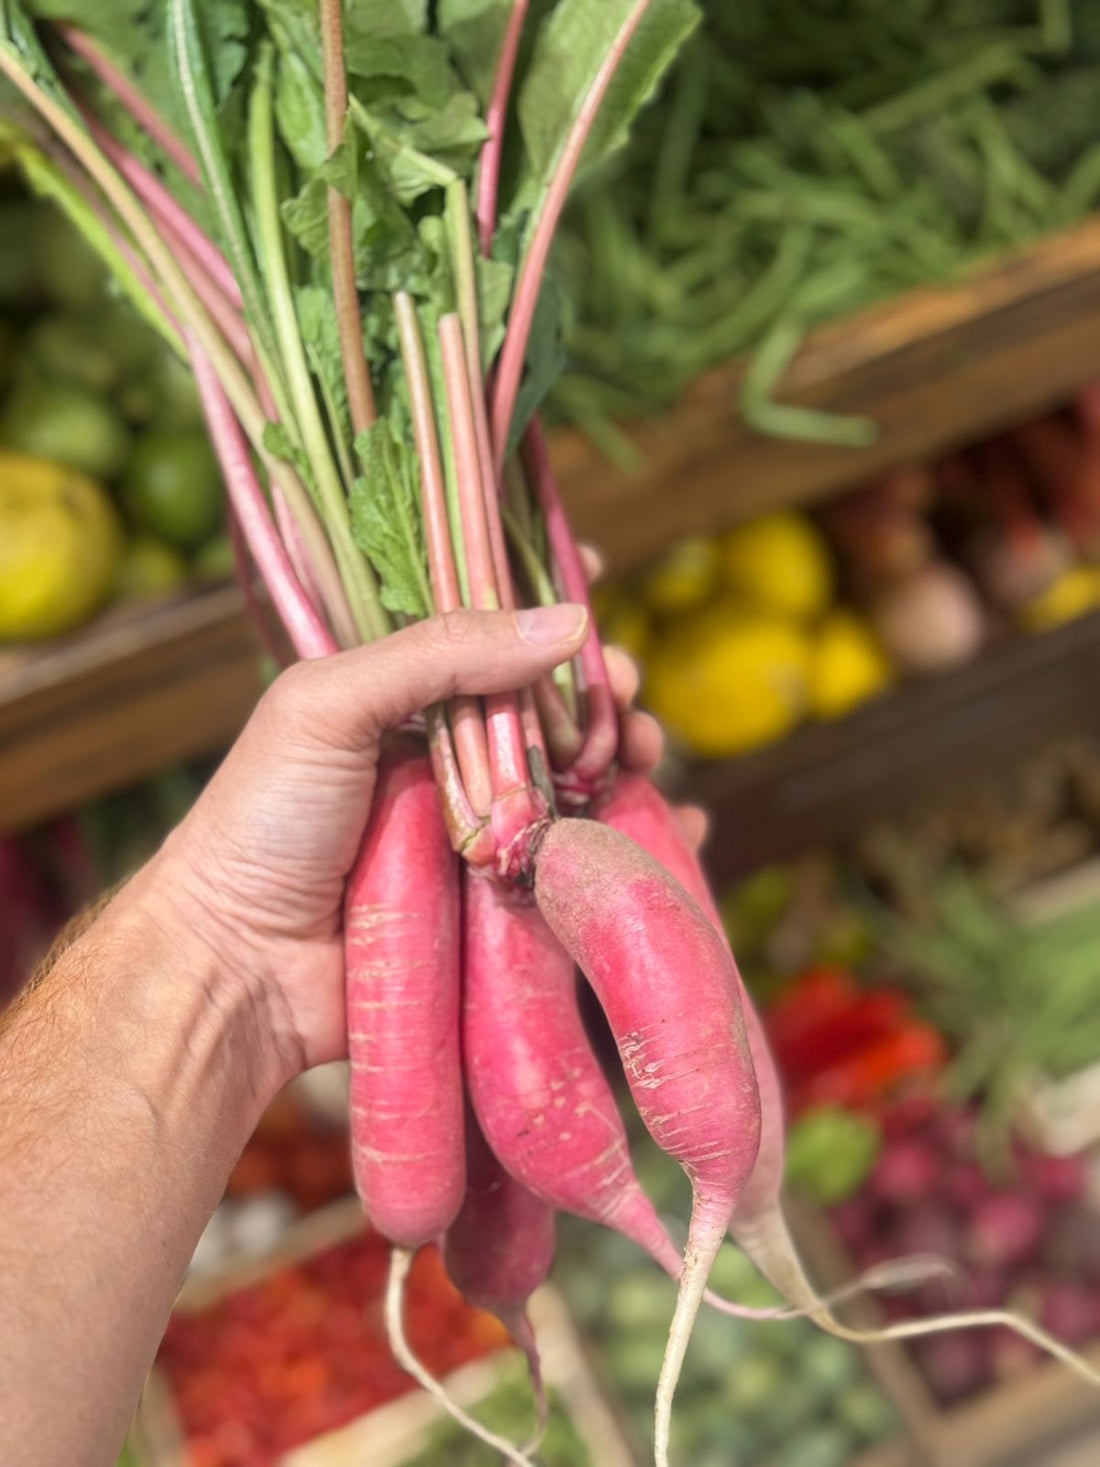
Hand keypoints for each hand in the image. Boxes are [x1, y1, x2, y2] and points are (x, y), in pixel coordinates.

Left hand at [124, 605, 687, 1085]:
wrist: (238, 969)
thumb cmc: (263, 821)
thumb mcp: (330, 706)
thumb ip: (439, 655)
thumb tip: (569, 620)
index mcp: (402, 699)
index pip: (486, 632)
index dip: (543, 600)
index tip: (596, 569)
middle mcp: (449, 759)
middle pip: (550, 707)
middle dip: (601, 688)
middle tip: (624, 692)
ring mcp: (481, 834)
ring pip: (581, 782)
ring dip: (630, 756)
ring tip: (645, 753)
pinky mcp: (503, 906)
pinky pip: (585, 869)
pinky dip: (642, 845)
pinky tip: (684, 826)